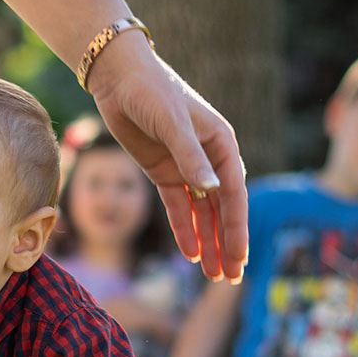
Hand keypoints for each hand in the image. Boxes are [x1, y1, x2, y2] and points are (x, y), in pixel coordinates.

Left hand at [87, 33, 248, 282]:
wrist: (119, 78)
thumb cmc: (151, 91)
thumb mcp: (171, 122)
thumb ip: (191, 157)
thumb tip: (212, 190)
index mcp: (221, 145)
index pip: (233, 194)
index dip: (236, 228)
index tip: (238, 258)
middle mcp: (208, 158)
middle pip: (222, 209)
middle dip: (227, 244)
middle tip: (231, 278)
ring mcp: (186, 167)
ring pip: (202, 213)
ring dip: (208, 242)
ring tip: (213, 275)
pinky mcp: (163, 171)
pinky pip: (178, 207)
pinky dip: (184, 229)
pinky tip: (190, 254)